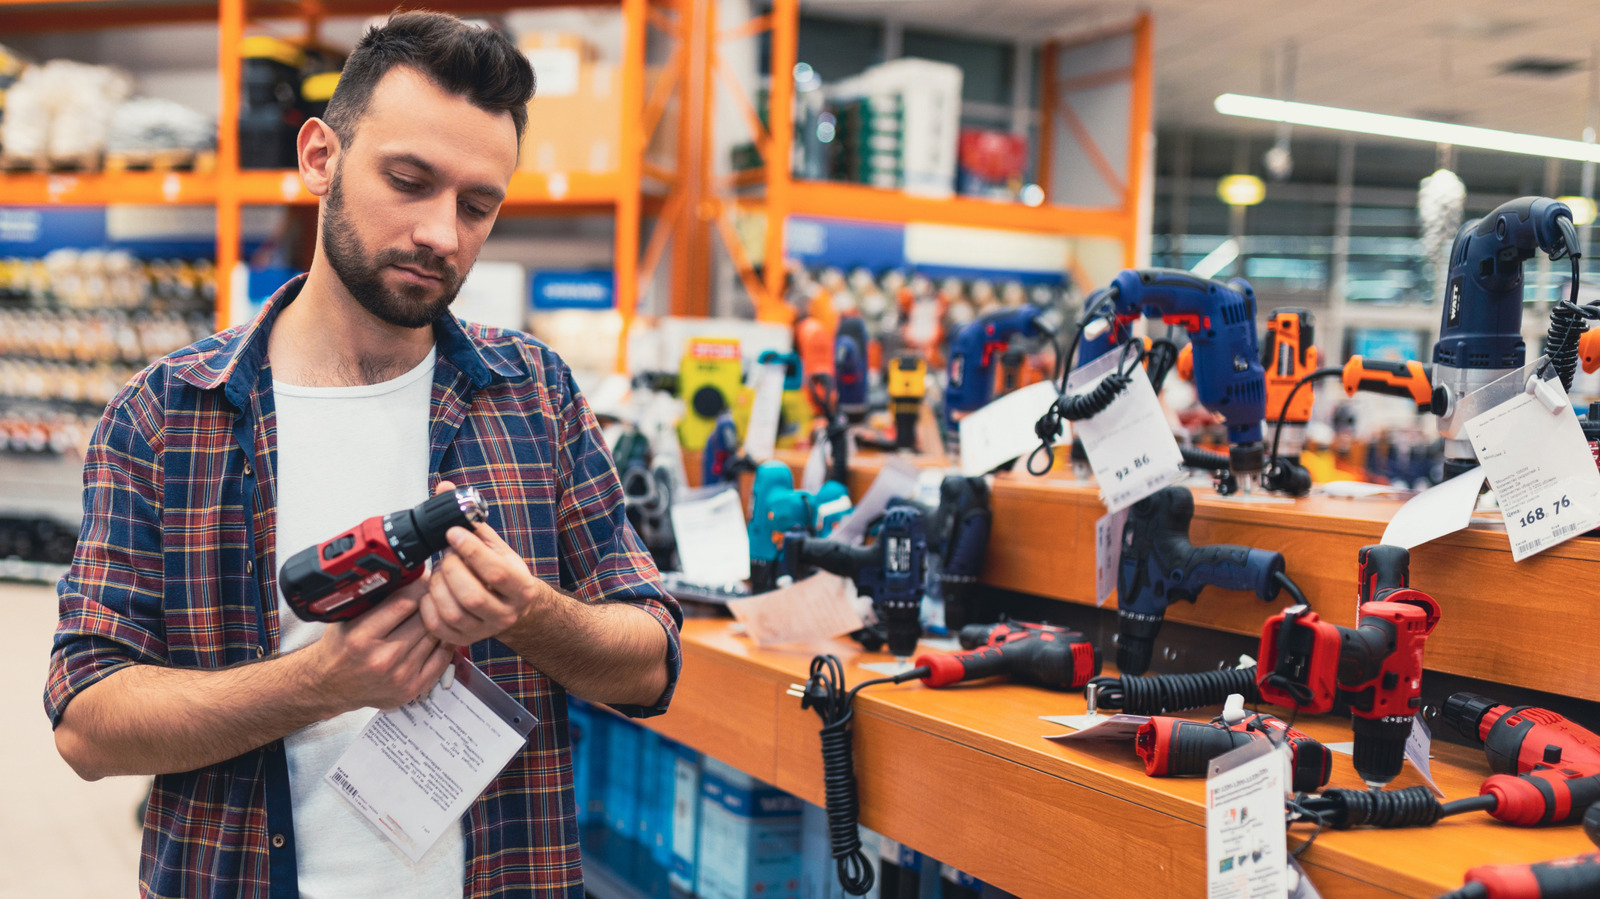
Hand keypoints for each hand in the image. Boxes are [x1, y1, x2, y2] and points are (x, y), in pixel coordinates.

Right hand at [308, 577, 454, 711]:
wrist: (331, 686)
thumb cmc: (340, 649)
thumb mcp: (347, 618)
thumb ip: (373, 600)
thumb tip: (406, 573)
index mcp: (361, 637)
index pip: (404, 602)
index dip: (418, 585)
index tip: (424, 578)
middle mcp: (382, 658)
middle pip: (424, 618)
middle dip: (430, 601)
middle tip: (433, 592)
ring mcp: (400, 675)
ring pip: (435, 635)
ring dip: (439, 620)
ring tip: (435, 612)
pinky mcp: (413, 688)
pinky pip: (443, 657)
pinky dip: (444, 642)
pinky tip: (436, 634)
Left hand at [421, 479, 539, 644]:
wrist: (512, 608)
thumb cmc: (502, 573)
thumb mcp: (494, 544)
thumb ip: (471, 518)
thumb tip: (445, 487)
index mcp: (520, 588)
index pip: (495, 571)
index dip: (470, 550)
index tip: (453, 533)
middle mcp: (506, 613)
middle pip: (471, 595)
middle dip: (451, 569)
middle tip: (447, 554)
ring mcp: (484, 630)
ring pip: (453, 612)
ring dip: (439, 586)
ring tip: (441, 571)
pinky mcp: (464, 640)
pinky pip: (438, 626)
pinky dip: (428, 605)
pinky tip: (433, 590)